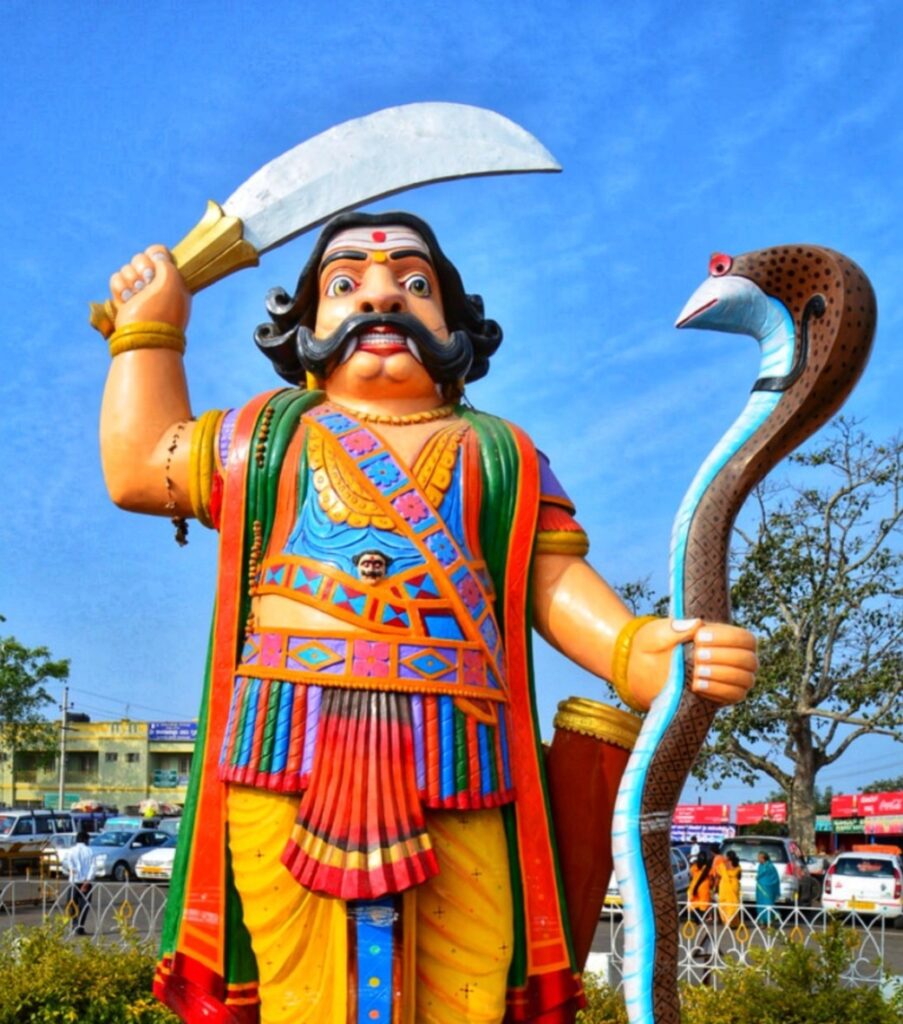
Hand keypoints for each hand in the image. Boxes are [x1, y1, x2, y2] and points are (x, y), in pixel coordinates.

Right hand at [109, 245, 190, 330]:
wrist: (143, 337)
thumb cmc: (160, 309)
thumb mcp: (171, 282)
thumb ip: (166, 262)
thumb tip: (157, 255)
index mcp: (173, 279)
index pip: (160, 253)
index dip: (155, 255)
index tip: (155, 263)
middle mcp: (156, 283)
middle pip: (140, 258)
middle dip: (141, 269)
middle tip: (146, 284)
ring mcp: (140, 291)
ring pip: (126, 269)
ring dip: (130, 281)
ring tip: (136, 296)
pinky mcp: (125, 298)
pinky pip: (116, 279)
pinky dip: (119, 289)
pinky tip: (127, 301)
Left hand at [627, 618, 757, 708]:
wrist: (640, 669)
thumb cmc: (652, 645)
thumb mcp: (658, 633)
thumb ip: (674, 628)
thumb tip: (698, 624)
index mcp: (723, 637)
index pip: (745, 639)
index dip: (728, 638)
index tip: (699, 638)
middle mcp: (732, 658)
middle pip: (750, 660)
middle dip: (725, 658)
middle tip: (697, 655)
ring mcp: (728, 678)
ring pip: (746, 680)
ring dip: (724, 675)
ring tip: (696, 672)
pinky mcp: (720, 696)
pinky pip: (734, 696)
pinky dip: (719, 690)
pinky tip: (696, 685)